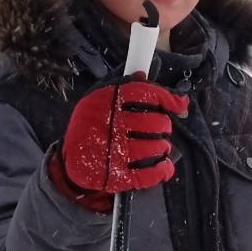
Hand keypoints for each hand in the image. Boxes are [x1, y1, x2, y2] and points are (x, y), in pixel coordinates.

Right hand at [54, 78, 189, 205]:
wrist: (71, 159)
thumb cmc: (91, 125)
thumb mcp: (98, 99)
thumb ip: (121, 87)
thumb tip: (143, 75)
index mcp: (107, 102)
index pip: (144, 94)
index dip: (167, 99)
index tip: (180, 105)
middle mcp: (111, 124)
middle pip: (155, 123)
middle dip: (163, 127)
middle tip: (160, 130)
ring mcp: (114, 152)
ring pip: (155, 148)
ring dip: (163, 148)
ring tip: (159, 147)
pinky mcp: (117, 175)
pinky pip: (149, 174)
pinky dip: (162, 170)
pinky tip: (164, 166)